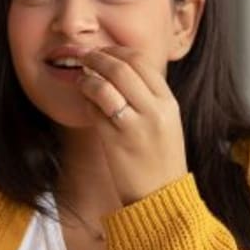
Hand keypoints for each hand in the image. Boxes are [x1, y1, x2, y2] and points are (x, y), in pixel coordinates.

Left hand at [77, 46, 188, 205]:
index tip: (103, 51)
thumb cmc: (160, 161)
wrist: (162, 198)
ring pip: (105, 86)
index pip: (142, 61)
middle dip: (97, 56)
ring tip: (80, 77)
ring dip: (87, 78)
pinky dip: (86, 101)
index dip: (117, 51)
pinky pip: (95, 111)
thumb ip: (148, 98)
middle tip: (82, 55)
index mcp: (169, 102)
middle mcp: (155, 110)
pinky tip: (85, 101)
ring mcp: (137, 125)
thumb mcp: (165, 123)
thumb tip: (117, 71)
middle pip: (121, 67)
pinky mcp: (118, 141)